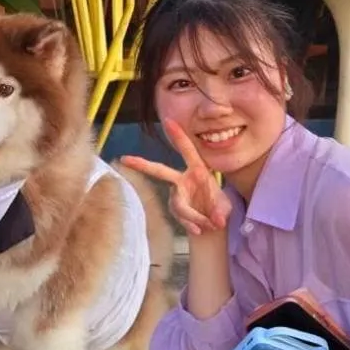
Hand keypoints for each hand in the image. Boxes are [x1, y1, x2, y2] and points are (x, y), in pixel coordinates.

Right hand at [121, 119, 232, 238]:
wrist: (212, 224)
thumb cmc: (219, 208)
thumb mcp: (225, 207)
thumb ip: (220, 211)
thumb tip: (216, 219)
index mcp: (197, 171)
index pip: (187, 150)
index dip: (178, 136)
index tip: (169, 121)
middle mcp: (182, 180)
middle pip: (159, 170)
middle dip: (142, 165)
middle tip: (125, 159)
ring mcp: (175, 194)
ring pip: (178, 205)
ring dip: (193, 216)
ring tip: (207, 224)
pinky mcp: (173, 208)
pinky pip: (180, 217)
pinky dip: (191, 224)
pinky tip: (199, 229)